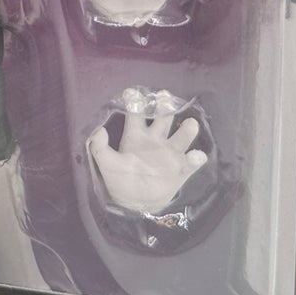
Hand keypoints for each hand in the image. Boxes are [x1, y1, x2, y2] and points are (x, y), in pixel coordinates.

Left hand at [88, 89, 207, 214]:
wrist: (134, 203)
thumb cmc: (119, 179)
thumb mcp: (106, 163)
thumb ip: (100, 147)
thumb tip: (99, 131)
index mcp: (136, 135)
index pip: (136, 113)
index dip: (135, 101)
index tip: (132, 92)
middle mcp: (155, 139)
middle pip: (164, 118)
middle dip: (166, 106)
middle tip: (165, 97)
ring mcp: (170, 153)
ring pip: (182, 136)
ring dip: (187, 130)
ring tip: (190, 124)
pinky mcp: (180, 169)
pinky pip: (191, 162)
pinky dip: (195, 158)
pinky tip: (196, 156)